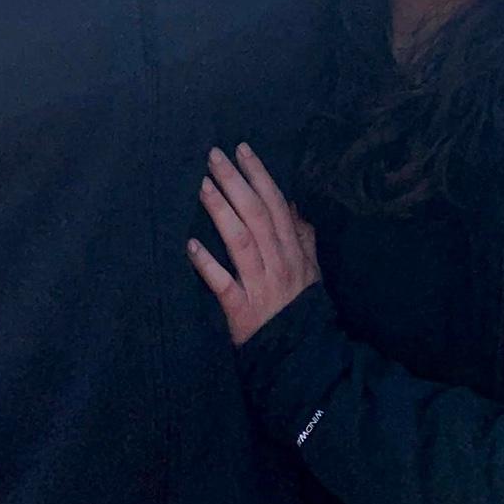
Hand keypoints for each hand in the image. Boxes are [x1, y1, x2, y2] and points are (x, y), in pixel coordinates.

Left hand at [187, 143, 320, 345]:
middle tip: (214, 157)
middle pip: (256, 214)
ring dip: (221, 212)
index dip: (259, 174)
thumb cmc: (302, 308)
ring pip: (241, 242)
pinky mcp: (241, 310)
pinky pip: (223, 284)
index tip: (242, 149)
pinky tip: (191, 245)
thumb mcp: (312, 270)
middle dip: (235, 182)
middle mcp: (278, 262)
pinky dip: (207, 265)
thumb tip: (294, 205)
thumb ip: (304, 237)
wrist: (301, 355)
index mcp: (293, 250)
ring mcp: (259, 285)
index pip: (276, 203)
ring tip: (203, 187)